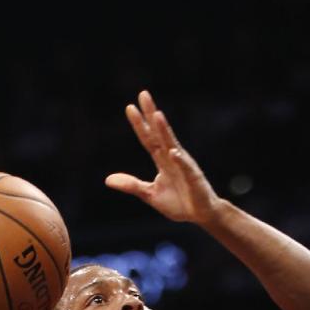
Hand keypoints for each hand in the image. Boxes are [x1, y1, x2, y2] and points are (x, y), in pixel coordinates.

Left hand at [105, 92, 221, 226]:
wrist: (201, 215)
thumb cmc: (179, 203)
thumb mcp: (150, 194)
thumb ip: (132, 185)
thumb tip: (108, 180)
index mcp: (162, 160)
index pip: (148, 138)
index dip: (139, 124)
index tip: (130, 107)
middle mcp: (173, 158)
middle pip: (159, 133)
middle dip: (152, 115)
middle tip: (143, 94)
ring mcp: (184, 165)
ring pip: (172, 144)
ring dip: (165, 131)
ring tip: (157, 116)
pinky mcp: (193, 178)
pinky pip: (185, 168)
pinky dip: (179, 161)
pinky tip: (173, 153)